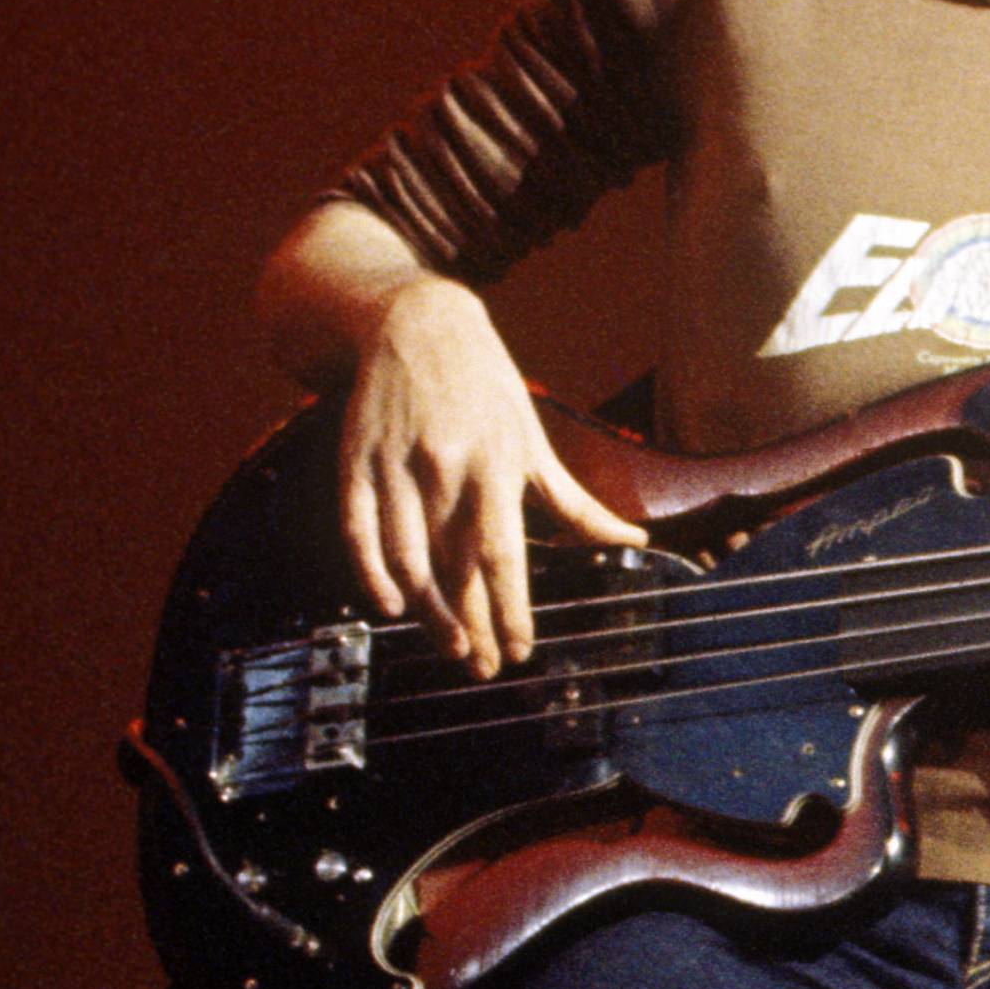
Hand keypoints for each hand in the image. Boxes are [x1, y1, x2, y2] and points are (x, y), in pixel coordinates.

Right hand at [334, 280, 646, 675]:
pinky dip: (370, 572)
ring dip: (426, 611)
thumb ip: (575, 502)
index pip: (503, 555)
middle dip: (470, 624)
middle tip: (481, 667)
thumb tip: (634, 540)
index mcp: (495, 467)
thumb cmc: (486, 386)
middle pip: (454, 568)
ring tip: (449, 646)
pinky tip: (389, 606)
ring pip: (405, 558)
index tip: (519, 651)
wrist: (416, 321)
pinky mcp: (355, 462)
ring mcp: (394, 467)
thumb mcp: (534, 439)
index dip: (510, 608)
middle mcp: (443, 471)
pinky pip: (356, 530)